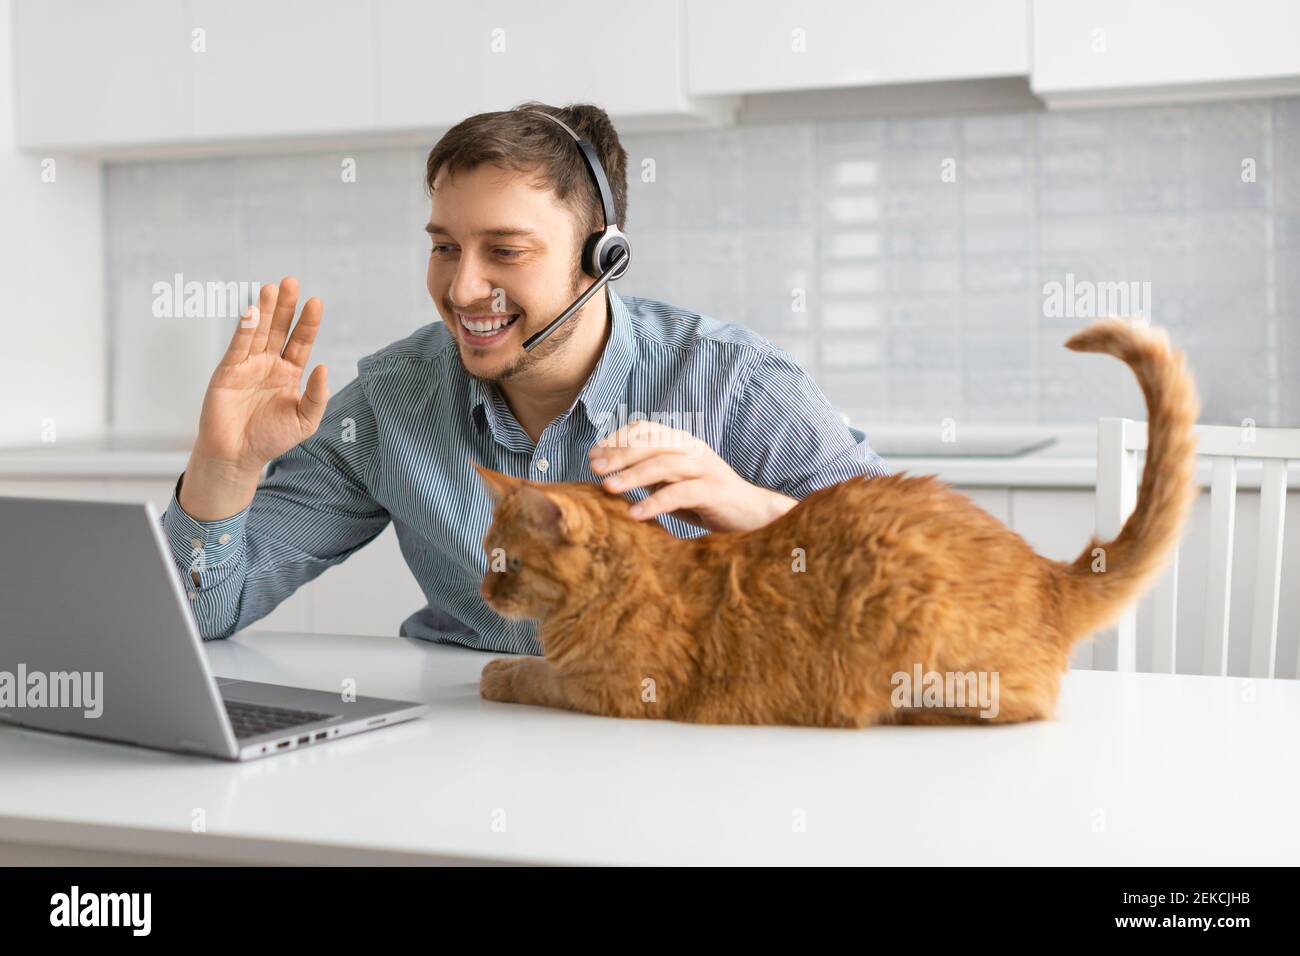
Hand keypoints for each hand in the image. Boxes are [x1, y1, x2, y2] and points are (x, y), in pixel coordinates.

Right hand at [192, 277, 328, 473]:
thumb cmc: (271, 438)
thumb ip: (317, 396)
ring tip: (272, 287)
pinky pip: (238, 346)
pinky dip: (245, 329)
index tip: (316, 302)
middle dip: (286, 306)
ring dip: (265, 310)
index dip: (308, 323)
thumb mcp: (305, 420)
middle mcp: (269, 364)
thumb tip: (323, 367)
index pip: (300, 342)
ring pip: (258, 332)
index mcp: (290, 373)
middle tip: (292, 281)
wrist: (238, 455)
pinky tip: (253, 312)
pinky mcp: (228, 371)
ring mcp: (248, 365)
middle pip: (279, 329)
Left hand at [588, 420, 796, 532]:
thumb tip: (609, 476)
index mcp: (681, 443)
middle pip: (651, 444)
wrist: (752, 512)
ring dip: (633, 476)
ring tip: (608, 488)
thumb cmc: (706, 498)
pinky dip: (655, 503)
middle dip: (619, 455)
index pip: (645, 429)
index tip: (594, 454)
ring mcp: (705, 468)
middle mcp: (692, 449)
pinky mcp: (714, 490)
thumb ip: (649, 475)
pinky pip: (680, 493)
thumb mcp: (673, 481)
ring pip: (664, 465)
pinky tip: (635, 514)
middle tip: (595, 468)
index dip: (618, 439)